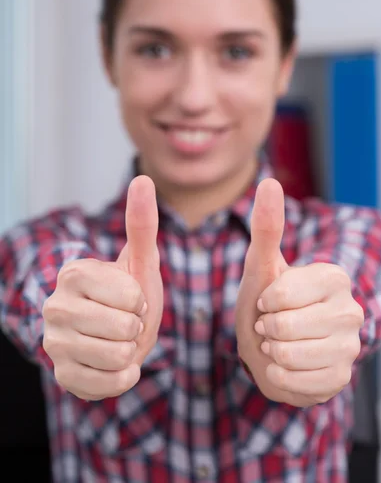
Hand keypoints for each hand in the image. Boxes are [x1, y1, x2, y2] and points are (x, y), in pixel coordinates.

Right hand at [43, 175, 162, 399]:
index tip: (131, 298)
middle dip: (138, 327)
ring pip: (118, 357)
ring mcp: (55, 344)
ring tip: (121, 341)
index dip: (142, 300)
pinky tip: (115, 363)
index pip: (130, 295)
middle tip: (127, 322)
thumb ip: (141, 222)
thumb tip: (143, 179)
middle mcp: (55, 307)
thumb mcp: (141, 260)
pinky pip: (110, 384)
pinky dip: (124, 376)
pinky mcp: (62, 376)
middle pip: (124, 328)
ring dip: (132, 352)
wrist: (121, 335)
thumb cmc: (132, 294)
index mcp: (74, 274)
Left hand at [235, 178, 363, 406]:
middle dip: (266, 328)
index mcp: (334, 278)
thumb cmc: (263, 301)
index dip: (263, 300)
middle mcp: (351, 310)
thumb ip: (267, 225)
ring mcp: (350, 347)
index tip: (268, 300)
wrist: (267, 344)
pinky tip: (284, 365)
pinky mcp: (341, 379)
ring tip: (277, 343)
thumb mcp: (260, 265)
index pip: (282, 294)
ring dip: (271, 353)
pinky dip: (279, 377)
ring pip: (292, 356)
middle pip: (286, 327)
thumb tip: (269, 182)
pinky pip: (297, 384)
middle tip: (271, 324)